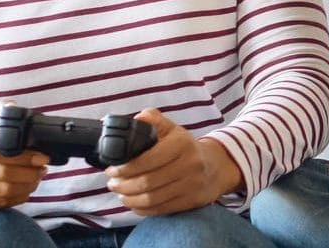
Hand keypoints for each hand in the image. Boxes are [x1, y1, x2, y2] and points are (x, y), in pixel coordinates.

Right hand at [0, 124, 48, 211]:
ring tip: (37, 178)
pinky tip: (25, 189)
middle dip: (29, 173)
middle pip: (3, 174)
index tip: (42, 158)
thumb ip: (1, 117)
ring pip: (3, 191)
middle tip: (43, 170)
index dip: (23, 157)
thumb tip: (11, 106)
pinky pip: (0, 203)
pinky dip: (18, 197)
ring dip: (27, 186)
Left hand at [105, 108, 241, 216]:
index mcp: (182, 143)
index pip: (148, 159)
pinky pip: (160, 209)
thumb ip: (153, 120)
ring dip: (129, 199)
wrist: (216, 166)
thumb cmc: (186, 148)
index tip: (112, 169)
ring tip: (120, 194)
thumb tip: (135, 119)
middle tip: (112, 183)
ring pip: (152, 199)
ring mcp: (192, 185)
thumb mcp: (172, 129)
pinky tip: (134, 203)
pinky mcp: (191, 201)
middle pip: (147, 182)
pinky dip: (142, 209)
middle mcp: (190, 164)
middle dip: (123, 185)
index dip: (125, 168)